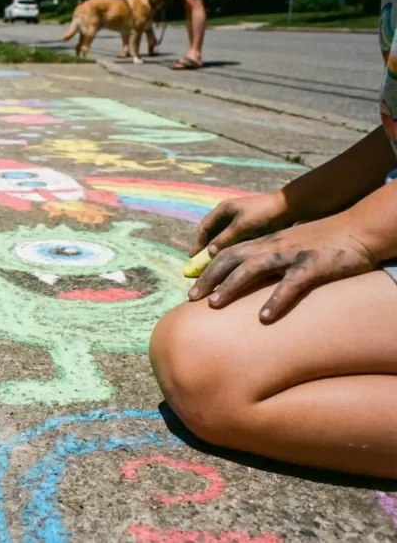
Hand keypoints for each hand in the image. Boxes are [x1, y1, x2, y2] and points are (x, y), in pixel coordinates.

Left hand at [187, 214, 375, 321]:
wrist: (357, 229)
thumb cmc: (322, 242)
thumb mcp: (288, 246)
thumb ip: (269, 259)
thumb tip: (249, 278)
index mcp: (265, 243)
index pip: (227, 255)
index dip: (207, 271)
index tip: (192, 289)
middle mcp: (272, 247)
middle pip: (231, 260)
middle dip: (208, 279)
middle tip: (190, 299)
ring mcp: (291, 255)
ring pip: (253, 269)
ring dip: (231, 287)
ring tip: (214, 305)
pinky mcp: (313, 266)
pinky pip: (291, 285)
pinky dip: (275, 300)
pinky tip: (263, 318)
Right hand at [191, 190, 296, 256]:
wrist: (289, 208)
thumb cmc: (263, 213)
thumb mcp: (242, 225)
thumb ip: (225, 238)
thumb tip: (209, 252)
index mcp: (222, 210)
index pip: (203, 227)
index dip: (197, 242)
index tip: (193, 258)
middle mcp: (227, 217)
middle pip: (211, 235)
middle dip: (205, 249)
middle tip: (201, 265)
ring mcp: (237, 224)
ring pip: (221, 240)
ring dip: (217, 252)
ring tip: (214, 267)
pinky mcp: (247, 231)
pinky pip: (233, 243)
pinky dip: (228, 252)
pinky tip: (229, 263)